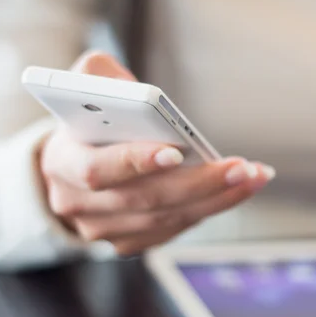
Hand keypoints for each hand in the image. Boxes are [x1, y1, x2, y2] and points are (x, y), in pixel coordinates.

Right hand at [38, 51, 274, 254]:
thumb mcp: (82, 88)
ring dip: (216, 199)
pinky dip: (207, 210)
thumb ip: (99, 74)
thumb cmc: (85, 123)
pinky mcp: (125, 242)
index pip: (99, 170)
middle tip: (241, 167)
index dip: (136, 162)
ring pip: (165, 219)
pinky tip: (235, 191)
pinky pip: (171, 230)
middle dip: (199, 183)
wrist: (69, 168)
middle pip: (145, 199)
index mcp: (62, 162)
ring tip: (253, 176)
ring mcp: (101, 229)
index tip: (176, 151)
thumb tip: (135, 88)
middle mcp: (78, 204)